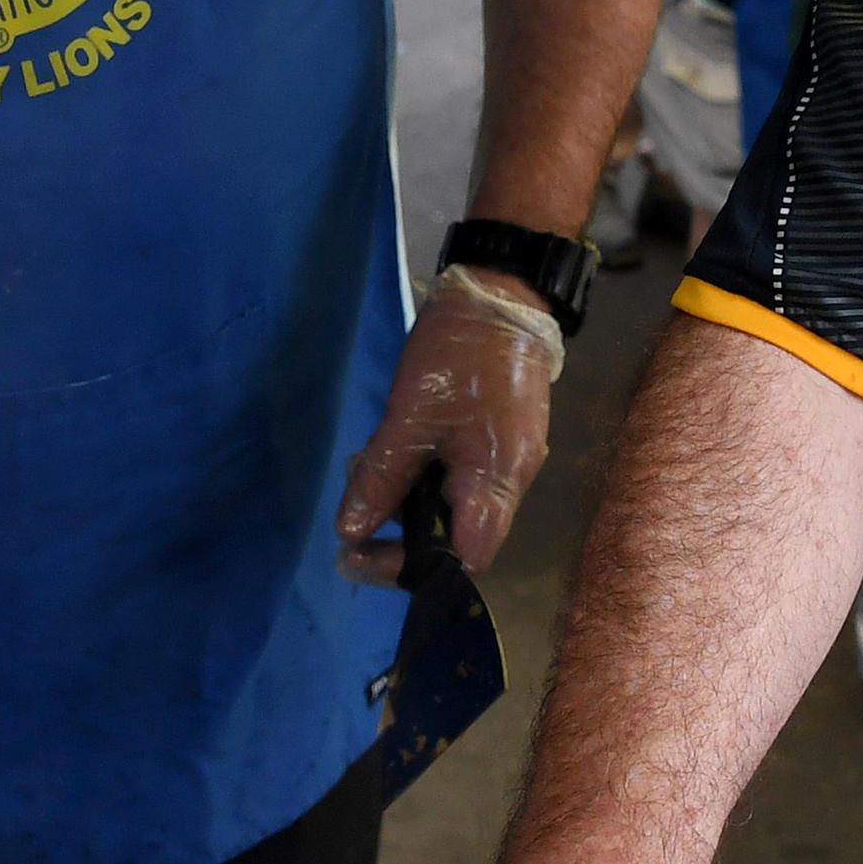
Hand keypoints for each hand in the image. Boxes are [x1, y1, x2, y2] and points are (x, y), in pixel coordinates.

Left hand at [337, 265, 565, 585]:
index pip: (464, 559)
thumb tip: (351, 531)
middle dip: (402, 538)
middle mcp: (512, 481)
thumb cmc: (458, 355)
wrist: (504, 294)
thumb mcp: (408, 416)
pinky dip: (424, 478)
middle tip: (351, 525)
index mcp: (497, 482)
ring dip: (408, 504)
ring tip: (363, 477)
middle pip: (459, 538)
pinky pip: (461, 477)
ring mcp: (509, 458)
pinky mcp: (500, 439)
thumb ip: (382, 477)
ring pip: (456, 506)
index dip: (414, 569)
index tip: (362, 556)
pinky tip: (392, 455)